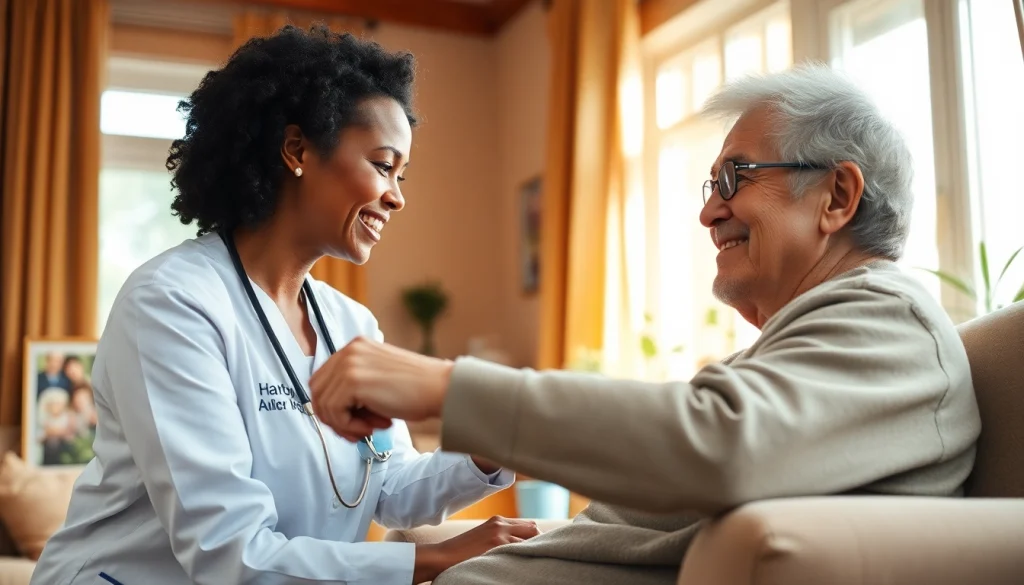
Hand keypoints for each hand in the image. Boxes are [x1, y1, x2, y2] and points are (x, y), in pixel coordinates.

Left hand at [309, 337, 453, 441]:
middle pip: (317, 391)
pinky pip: (334, 413)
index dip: (332, 405)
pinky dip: (350, 427)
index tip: (351, 422)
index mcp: (356, 346)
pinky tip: (374, 426)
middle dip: (333, 417)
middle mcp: (349, 350)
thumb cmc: (417, 389)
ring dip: (344, 425)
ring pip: (323, 405)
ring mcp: (349, 363)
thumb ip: (355, 385)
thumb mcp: (380, 377)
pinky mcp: (353, 381)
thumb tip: (331, 411)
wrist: (441, 388)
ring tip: (370, 428)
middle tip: (356, 431)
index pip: (323, 379)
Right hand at [412, 516, 540, 583]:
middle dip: (540, 541)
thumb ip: (500, 536)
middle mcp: (501, 524)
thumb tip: (520, 545)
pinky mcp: (496, 545)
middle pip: (534, 529)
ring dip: (534, 551)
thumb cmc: (461, 552)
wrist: (442, 556)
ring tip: (534, 562)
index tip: (538, 549)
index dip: (536, 537)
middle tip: (540, 556)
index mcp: (497, 520)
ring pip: (530, 540)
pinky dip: (526, 557)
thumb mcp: (483, 537)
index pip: (528, 525)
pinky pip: (521, 550)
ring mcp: (500, 534)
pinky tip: (524, 565)